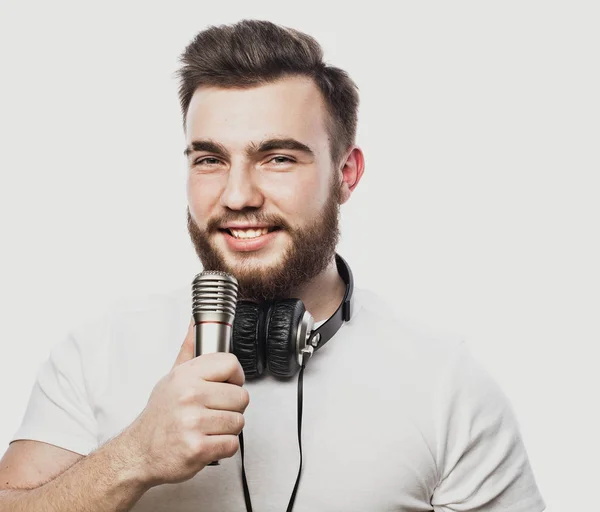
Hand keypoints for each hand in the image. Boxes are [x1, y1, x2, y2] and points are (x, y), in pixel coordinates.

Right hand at [124, 319, 248, 485]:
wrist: (139, 452)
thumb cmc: (159, 417)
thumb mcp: (171, 378)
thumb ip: (188, 351)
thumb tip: (195, 324)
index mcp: (185, 376)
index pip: (231, 363)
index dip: (235, 377)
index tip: (227, 384)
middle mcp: (189, 396)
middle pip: (241, 396)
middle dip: (232, 407)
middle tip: (214, 411)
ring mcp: (193, 423)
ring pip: (238, 421)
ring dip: (227, 428)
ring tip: (208, 427)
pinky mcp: (197, 448)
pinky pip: (232, 444)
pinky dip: (224, 447)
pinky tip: (208, 441)